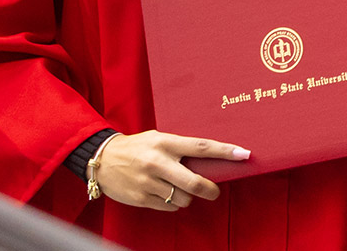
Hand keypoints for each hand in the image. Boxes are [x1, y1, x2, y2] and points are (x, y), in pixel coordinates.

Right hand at [89, 130, 250, 210]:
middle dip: (210, 190)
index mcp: (164, 142)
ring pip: (183, 198)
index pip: (200, 147)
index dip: (224, 151)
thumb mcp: (157, 139)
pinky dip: (172, 203)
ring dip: (187, 196)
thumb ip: (179, 149)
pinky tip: (162, 192)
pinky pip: (170, 207)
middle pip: (195, 182)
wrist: (103, 160)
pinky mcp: (143, 199)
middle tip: (214, 191)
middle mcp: (157, 162)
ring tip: (175, 186)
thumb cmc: (136, 147)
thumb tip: (207, 162)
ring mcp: (150, 182)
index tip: (243, 153)